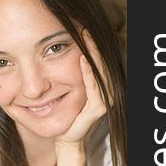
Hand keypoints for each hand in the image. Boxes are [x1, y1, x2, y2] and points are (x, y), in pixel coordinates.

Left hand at [55, 31, 107, 148]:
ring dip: (93, 53)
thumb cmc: (64, 114)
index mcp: (99, 85)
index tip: (82, 28)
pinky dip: (88, 72)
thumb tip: (60, 54)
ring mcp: (104, 99)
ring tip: (86, 37)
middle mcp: (106, 91)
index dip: (91, 45)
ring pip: (100, 71)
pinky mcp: (98, 108)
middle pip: (101, 62)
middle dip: (93, 45)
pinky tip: (82, 59)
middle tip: (85, 28)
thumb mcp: (66, 90)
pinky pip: (94, 86)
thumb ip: (69, 74)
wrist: (64, 138)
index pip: (97, 61)